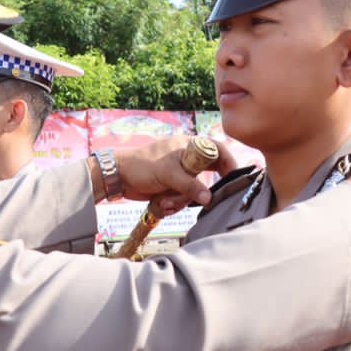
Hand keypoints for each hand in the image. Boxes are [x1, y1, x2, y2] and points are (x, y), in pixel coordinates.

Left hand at [110, 136, 238, 214]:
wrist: (118, 178)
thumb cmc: (141, 166)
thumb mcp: (168, 174)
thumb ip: (190, 186)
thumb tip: (209, 198)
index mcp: (189, 146)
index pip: (217, 150)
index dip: (228, 162)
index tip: (232, 177)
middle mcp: (187, 159)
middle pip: (207, 175)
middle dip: (196, 191)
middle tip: (191, 197)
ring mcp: (180, 174)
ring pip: (194, 191)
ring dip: (180, 200)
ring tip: (165, 201)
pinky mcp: (173, 187)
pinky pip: (183, 199)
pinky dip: (173, 204)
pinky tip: (162, 204)